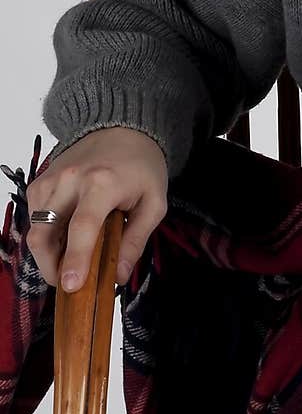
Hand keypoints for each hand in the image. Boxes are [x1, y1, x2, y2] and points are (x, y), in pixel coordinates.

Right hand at [25, 126, 168, 291]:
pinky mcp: (40, 181)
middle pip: (45, 233)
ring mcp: (50, 179)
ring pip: (35, 228)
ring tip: (69, 262)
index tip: (71, 286)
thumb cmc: (142, 166)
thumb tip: (118, 276)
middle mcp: (69, 180)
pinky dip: (45, 234)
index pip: (82, 228)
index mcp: (102, 184)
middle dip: (50, 266)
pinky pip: (35, 216)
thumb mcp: (154, 203)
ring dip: (47, 253)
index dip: (75, 260)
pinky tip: (65, 238)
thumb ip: (136, 240)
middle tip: (68, 283)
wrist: (122, 127)